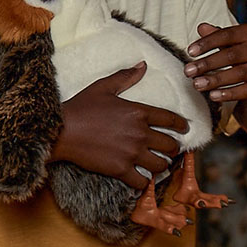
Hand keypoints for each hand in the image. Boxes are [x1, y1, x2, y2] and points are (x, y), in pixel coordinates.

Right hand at [52, 62, 187, 189]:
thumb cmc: (81, 107)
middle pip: (170, 145)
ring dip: (162, 164)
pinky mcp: (121, 170)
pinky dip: (145, 181)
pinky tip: (142, 178)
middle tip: (171, 149)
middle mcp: (140, 133)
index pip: (171, 120)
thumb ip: (126, 76)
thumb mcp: (103, 87)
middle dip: (174, 147)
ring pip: (161, 164)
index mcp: (138, 112)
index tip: (185, 128)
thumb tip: (143, 65)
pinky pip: (143, 181)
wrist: (62, 131)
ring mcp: (131, 153)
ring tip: (158, 163)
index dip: (182, 125)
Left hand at [183, 23, 246, 102]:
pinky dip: (229, 93)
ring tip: (197, 84)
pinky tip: (213, 95)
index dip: (207, 43)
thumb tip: (201, 27)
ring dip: (215, 80)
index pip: (226, 35)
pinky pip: (246, 90)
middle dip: (207, 64)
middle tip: (188, 71)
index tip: (190, 52)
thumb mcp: (234, 42)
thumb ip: (217, 35)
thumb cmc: (246, 54)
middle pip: (230, 56)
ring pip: (238, 74)